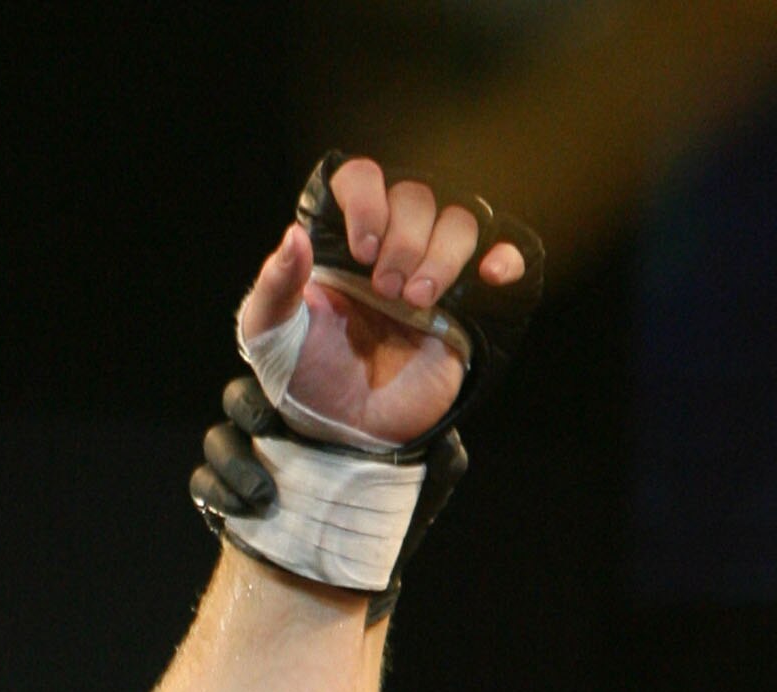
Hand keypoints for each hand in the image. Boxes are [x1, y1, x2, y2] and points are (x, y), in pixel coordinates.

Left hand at [239, 159, 527, 449]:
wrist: (347, 429)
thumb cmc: (306, 376)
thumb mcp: (272, 336)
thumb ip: (274, 287)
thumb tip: (294, 236)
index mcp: (344, 237)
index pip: (362, 178)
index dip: (368, 201)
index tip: (362, 249)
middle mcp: (391, 242)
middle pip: (417, 196)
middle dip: (404, 239)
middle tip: (385, 290)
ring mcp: (432, 268)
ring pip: (460, 221)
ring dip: (442, 255)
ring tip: (416, 301)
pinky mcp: (468, 301)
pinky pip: (502, 256)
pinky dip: (504, 256)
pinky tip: (492, 274)